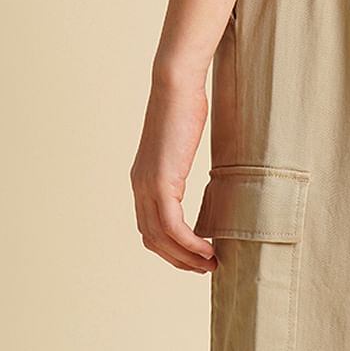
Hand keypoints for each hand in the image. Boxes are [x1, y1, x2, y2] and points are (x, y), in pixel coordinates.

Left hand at [130, 76, 216, 272]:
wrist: (176, 84)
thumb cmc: (184, 104)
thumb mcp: (179, 140)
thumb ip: (179, 160)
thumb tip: (192, 167)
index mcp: (142, 179)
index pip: (150, 227)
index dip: (170, 247)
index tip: (194, 254)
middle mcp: (140, 187)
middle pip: (153, 240)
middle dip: (178, 259)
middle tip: (204, 266)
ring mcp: (148, 186)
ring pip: (161, 239)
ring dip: (186, 257)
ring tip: (210, 263)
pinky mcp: (161, 182)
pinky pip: (173, 226)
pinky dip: (189, 243)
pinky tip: (207, 248)